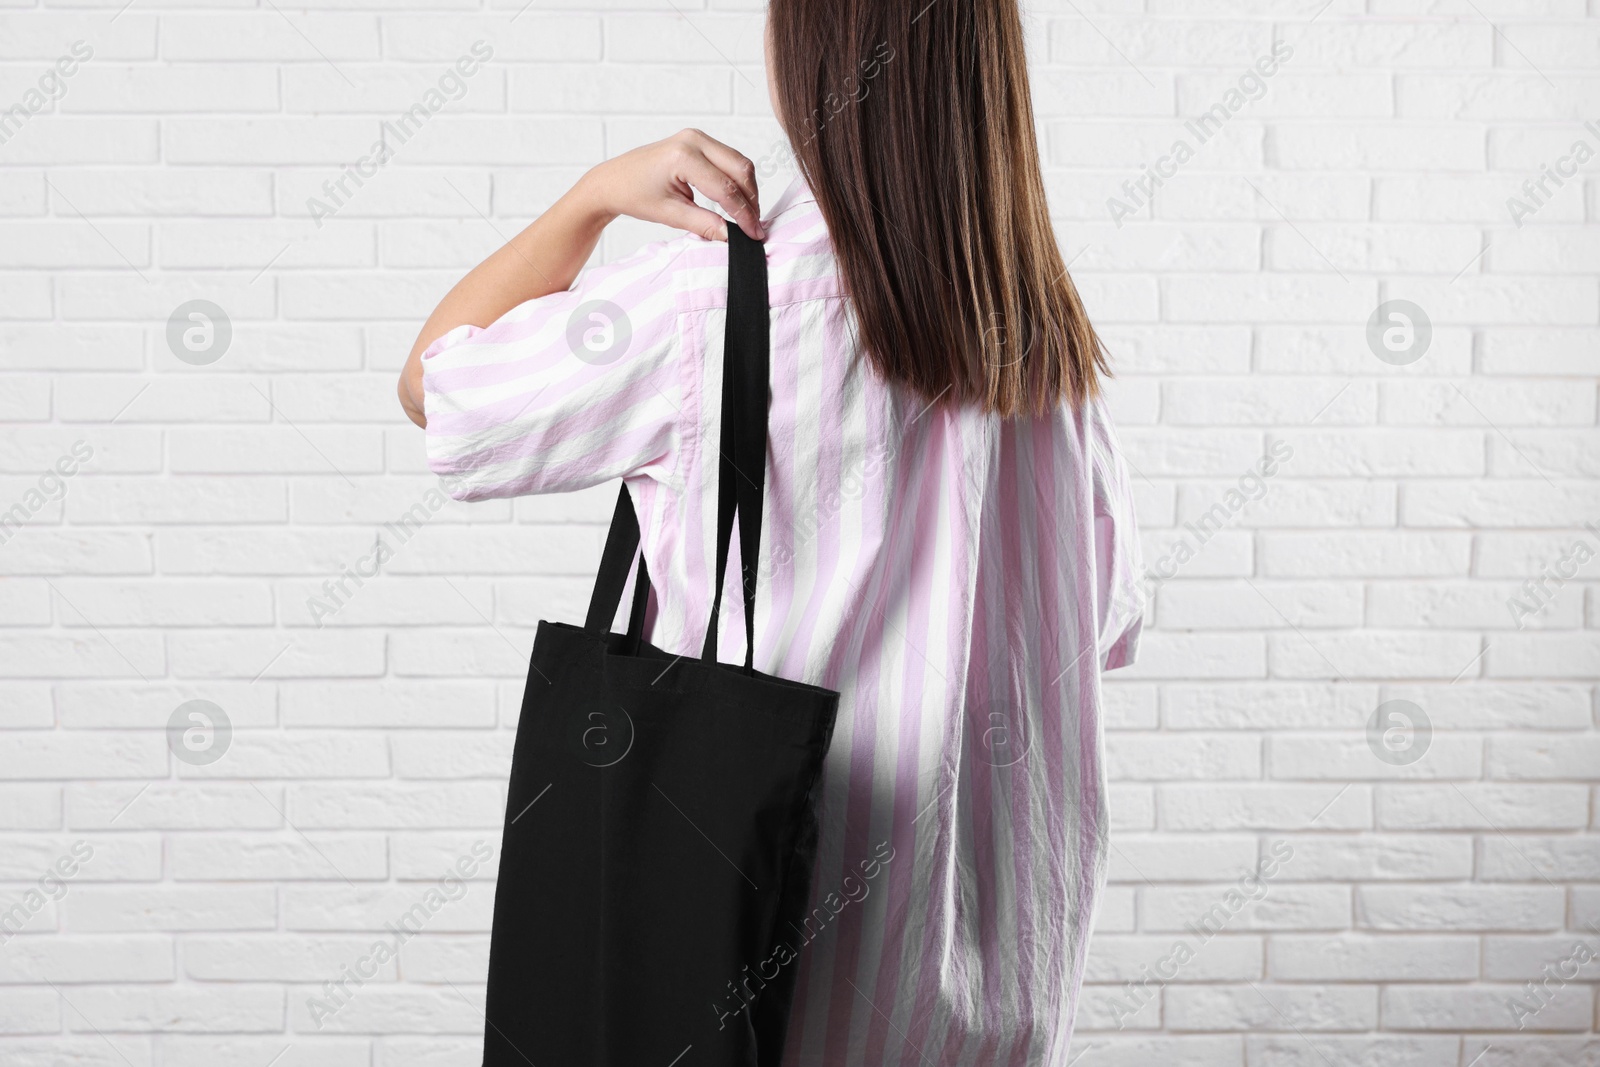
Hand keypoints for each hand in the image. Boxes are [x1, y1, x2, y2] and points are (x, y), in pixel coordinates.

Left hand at [577, 129, 763, 242]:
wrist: (613, 181)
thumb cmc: (634, 195)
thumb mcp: (669, 215)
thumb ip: (704, 224)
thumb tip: (732, 236)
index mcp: (683, 156)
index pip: (726, 188)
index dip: (744, 214)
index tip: (754, 234)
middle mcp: (693, 140)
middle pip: (741, 169)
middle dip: (751, 200)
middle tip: (754, 226)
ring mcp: (696, 137)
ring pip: (738, 162)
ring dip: (747, 189)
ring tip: (747, 216)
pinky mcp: (698, 141)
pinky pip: (728, 159)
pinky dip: (736, 180)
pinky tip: (736, 200)